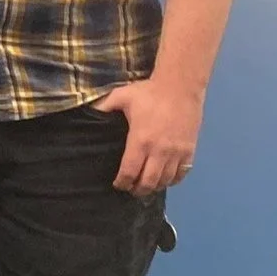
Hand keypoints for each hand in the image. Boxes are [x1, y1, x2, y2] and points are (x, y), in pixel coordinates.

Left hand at [94, 78, 202, 194]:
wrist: (181, 86)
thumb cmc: (149, 92)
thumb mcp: (120, 97)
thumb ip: (103, 108)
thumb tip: (86, 114)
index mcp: (140, 140)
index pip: (130, 171)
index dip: (122, 182)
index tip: (117, 184)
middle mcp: (159, 151)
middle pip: (149, 181)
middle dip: (138, 189)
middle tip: (131, 189)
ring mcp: (177, 152)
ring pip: (166, 180)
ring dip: (155, 187)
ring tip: (146, 186)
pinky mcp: (190, 149)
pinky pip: (182, 173)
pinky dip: (173, 180)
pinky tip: (165, 179)